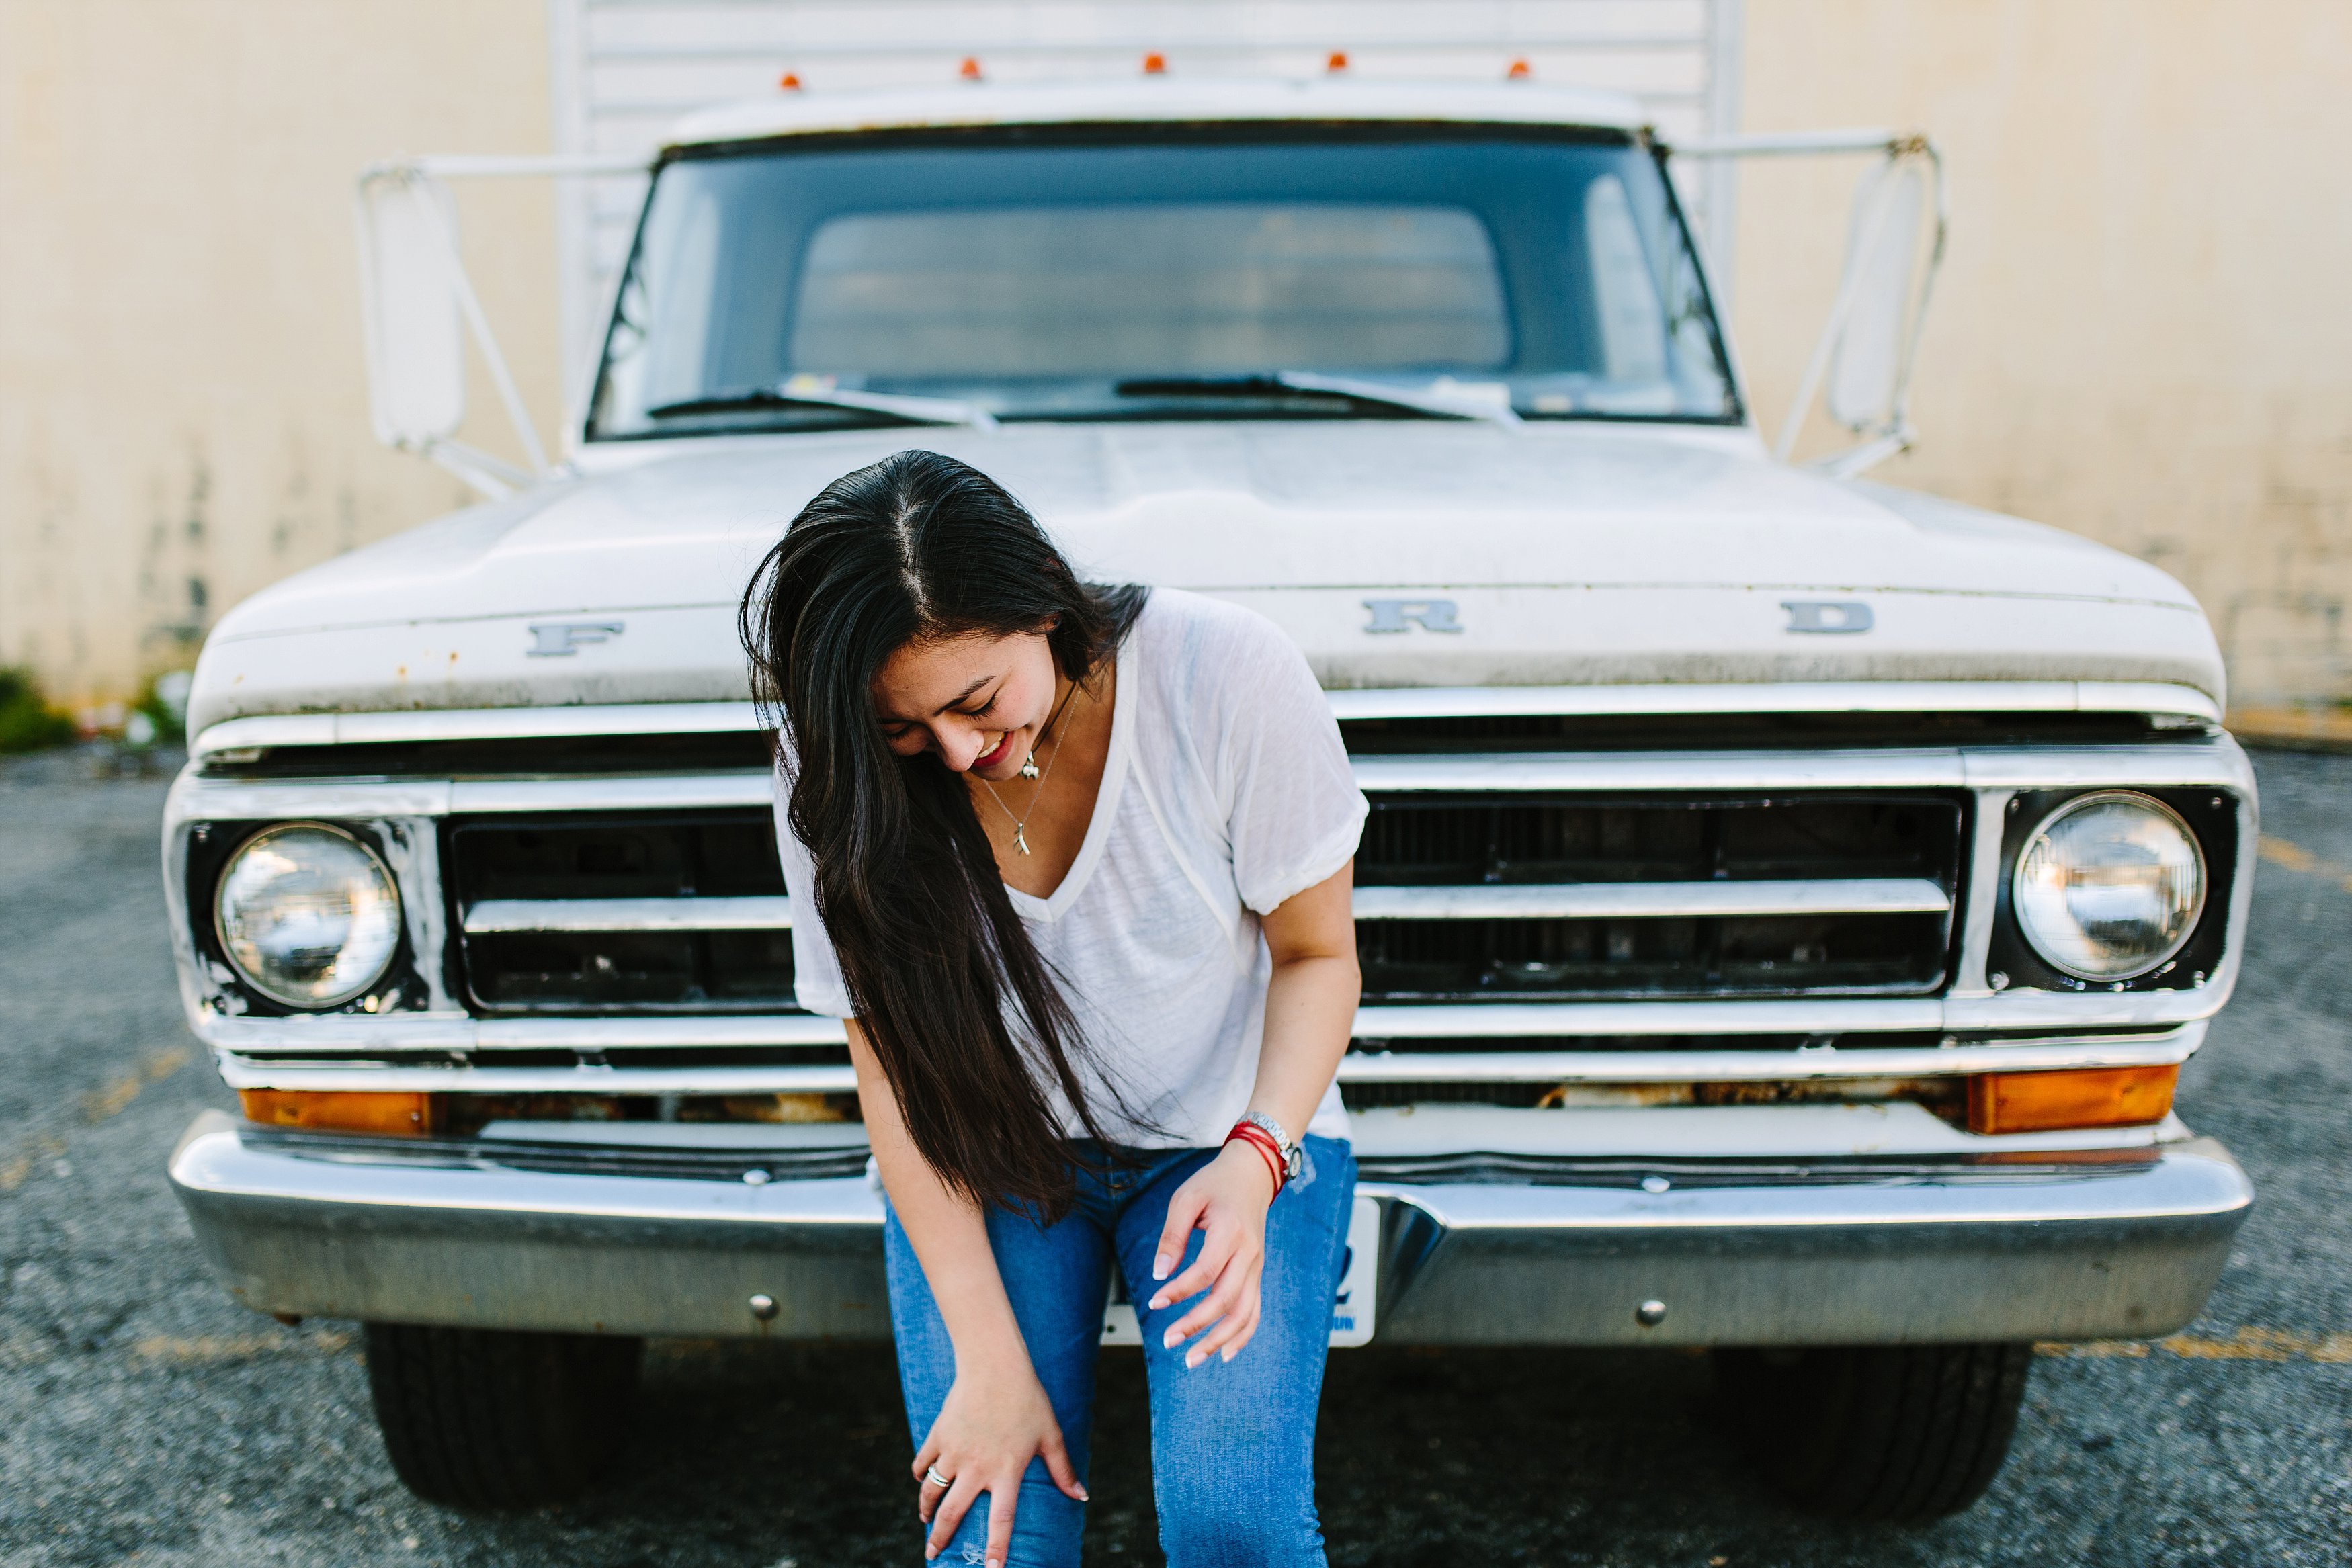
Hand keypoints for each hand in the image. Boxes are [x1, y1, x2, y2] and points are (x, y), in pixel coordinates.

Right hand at [913, 1355, 1086, 1565]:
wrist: (995, 1365)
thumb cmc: (1028, 1398)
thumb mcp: (1051, 1434)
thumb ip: (1063, 1469)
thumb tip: (1081, 1496)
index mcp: (1006, 1471)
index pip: (1001, 1520)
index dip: (996, 1548)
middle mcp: (977, 1468)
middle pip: (952, 1513)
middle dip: (939, 1538)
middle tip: (931, 1554)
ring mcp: (954, 1452)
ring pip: (931, 1491)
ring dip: (926, 1509)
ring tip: (925, 1520)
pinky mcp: (939, 1435)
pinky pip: (923, 1462)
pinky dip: (920, 1473)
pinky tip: (922, 1479)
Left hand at [1147, 1140, 1276, 1367]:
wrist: (1252, 1175)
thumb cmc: (1214, 1185)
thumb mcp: (1186, 1199)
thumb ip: (1172, 1237)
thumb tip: (1160, 1274)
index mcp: (1230, 1232)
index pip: (1206, 1271)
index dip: (1180, 1291)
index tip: (1155, 1302)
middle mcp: (1249, 1253)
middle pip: (1226, 1299)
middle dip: (1197, 1325)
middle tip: (1168, 1341)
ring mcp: (1256, 1266)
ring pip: (1244, 1313)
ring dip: (1219, 1340)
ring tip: (1192, 1359)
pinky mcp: (1256, 1274)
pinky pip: (1254, 1311)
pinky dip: (1242, 1336)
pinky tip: (1224, 1353)